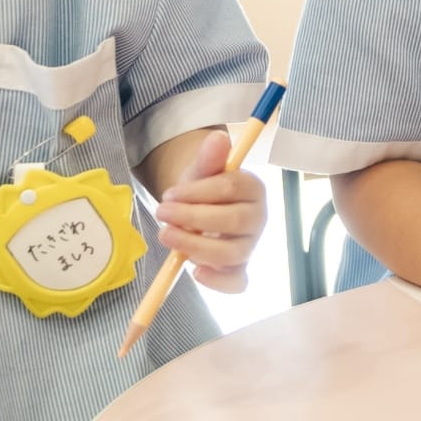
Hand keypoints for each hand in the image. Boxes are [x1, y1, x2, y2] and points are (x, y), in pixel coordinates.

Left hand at [154, 132, 266, 294]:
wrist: (200, 210)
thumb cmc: (204, 190)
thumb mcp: (202, 172)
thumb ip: (209, 159)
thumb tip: (217, 137)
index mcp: (254, 188)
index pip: (231, 188)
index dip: (197, 192)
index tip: (168, 194)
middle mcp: (258, 218)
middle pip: (234, 220)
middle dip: (193, 218)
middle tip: (162, 213)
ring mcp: (250, 245)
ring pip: (233, 253)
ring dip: (196, 246)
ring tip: (166, 236)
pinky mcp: (240, 269)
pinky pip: (237, 283)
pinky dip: (217, 282)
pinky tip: (194, 271)